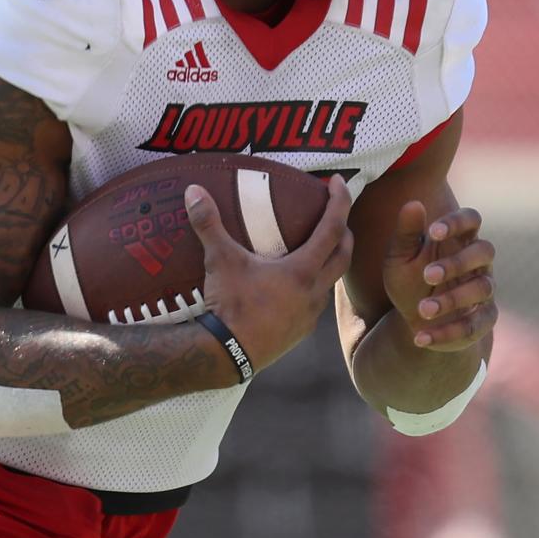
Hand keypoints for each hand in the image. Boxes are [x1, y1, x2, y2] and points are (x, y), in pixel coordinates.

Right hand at [185, 174, 353, 373]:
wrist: (227, 355)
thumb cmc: (230, 305)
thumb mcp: (220, 260)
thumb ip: (209, 223)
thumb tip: (193, 190)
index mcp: (302, 270)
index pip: (332, 228)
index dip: (339, 202)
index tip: (339, 182)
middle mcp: (314, 292)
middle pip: (343, 255)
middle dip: (344, 231)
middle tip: (336, 215)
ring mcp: (309, 316)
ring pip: (331, 282)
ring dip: (330, 262)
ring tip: (317, 250)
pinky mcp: (299, 333)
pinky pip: (315, 304)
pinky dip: (313, 287)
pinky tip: (294, 286)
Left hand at [383, 200, 495, 351]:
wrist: (414, 320)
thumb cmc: (409, 280)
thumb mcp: (399, 258)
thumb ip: (406, 233)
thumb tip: (413, 203)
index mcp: (459, 240)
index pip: (472, 219)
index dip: (457, 222)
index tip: (433, 232)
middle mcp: (478, 263)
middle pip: (484, 251)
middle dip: (457, 263)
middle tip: (427, 275)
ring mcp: (484, 291)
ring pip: (482, 288)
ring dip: (452, 299)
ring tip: (422, 309)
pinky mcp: (484, 320)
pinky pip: (476, 326)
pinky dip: (448, 333)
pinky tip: (420, 337)